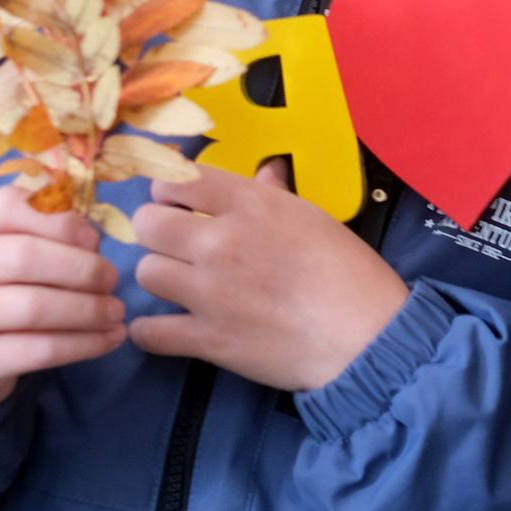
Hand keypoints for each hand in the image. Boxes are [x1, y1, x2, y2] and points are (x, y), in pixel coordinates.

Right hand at [0, 187, 125, 413]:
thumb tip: (94, 237)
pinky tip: (108, 339)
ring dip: (88, 310)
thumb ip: (45, 233)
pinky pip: (39, 350)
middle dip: (81, 268)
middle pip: (25, 257)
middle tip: (112, 280)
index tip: (93, 239)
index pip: (10, 205)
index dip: (60, 220)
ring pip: (33, 308)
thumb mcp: (4, 249)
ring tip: (115, 312)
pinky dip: (84, 344)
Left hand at [127, 159, 408, 392]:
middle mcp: (221, 242)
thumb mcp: (315, 218)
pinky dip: (153, 333)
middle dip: (157, 232)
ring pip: (145, 273)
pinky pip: (149, 332)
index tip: (180, 206)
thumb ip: (276, 194)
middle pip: (148, 223)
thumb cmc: (350, 273)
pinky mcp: (208, 340)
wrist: (365, 338)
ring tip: (180, 288)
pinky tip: (169, 330)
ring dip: (160, 279)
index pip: (177, 180)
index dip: (170, 192)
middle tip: (176, 247)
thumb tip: (266, 171)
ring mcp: (210, 292)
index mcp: (251, 204)